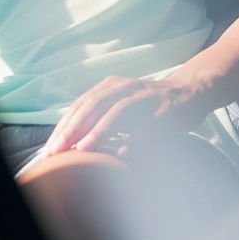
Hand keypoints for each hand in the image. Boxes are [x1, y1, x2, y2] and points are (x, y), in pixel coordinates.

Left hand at [43, 75, 198, 157]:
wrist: (189, 90)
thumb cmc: (149, 104)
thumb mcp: (121, 103)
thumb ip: (100, 116)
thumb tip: (72, 142)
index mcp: (111, 85)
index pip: (81, 104)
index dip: (64, 126)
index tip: (49, 149)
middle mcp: (125, 87)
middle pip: (94, 104)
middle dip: (73, 128)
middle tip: (57, 150)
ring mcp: (145, 96)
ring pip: (117, 111)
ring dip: (98, 131)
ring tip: (81, 149)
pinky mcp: (164, 109)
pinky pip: (146, 125)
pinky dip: (133, 139)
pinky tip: (121, 154)